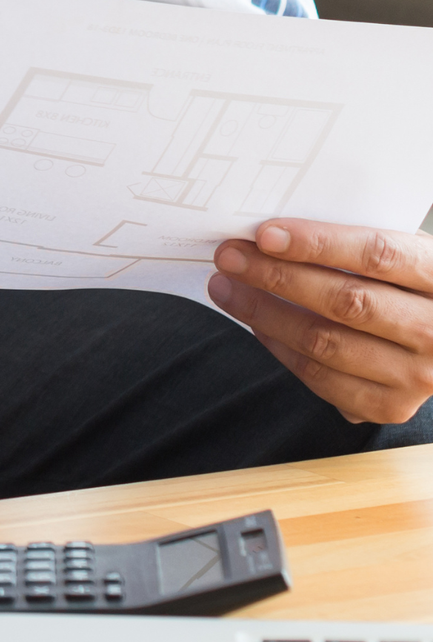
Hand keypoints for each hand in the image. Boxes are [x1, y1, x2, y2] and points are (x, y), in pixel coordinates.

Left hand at [211, 220, 432, 424]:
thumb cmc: (405, 283)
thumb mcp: (399, 255)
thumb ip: (352, 243)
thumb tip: (272, 236)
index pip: (376, 255)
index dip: (317, 244)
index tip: (265, 234)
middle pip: (345, 302)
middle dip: (276, 277)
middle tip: (229, 257)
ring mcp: (417, 375)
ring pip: (327, 344)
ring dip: (265, 313)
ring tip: (227, 288)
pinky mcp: (392, 407)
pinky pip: (324, 380)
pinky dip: (282, 350)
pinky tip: (257, 326)